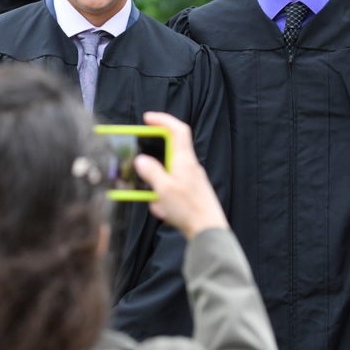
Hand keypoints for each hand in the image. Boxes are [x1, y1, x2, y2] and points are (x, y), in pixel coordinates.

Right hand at [133, 111, 228, 239]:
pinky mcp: (191, 193)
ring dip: (157, 187)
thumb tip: (141, 160)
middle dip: (153, 163)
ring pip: (167, 176)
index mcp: (185, 160)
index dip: (162, 120)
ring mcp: (192, 180)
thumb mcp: (164, 189)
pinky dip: (163, 200)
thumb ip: (151, 172)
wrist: (208, 231)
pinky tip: (164, 212)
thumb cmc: (189, 210)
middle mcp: (190, 167)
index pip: (177, 130)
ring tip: (157, 203)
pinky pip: (171, 191)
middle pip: (169, 153)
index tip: (147, 118)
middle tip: (142, 168)